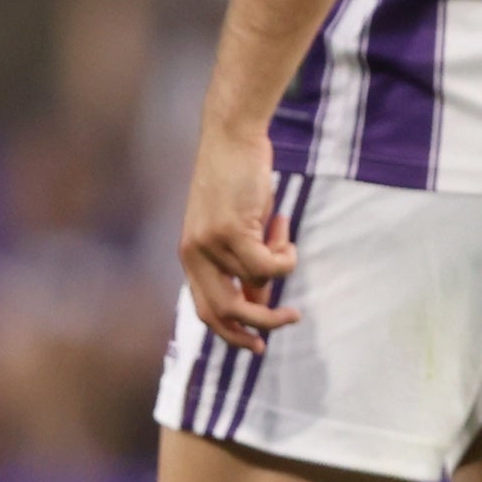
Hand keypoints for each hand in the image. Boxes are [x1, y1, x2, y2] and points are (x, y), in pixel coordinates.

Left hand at [179, 126, 301, 348]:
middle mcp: (193, 254)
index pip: (205, 310)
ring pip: (256, 281)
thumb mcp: (239, 228)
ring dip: (280, 261)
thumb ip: (243, 264)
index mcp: (190, 256)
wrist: (231, 136)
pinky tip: (281, 225)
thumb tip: (259, 300)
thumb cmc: (238, 179)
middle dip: (260, 324)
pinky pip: (269, 265)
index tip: (257, 345)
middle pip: (224, 311)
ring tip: (282, 230)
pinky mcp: (231, 232)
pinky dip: (285, 254)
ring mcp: (210, 244)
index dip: (231, 334)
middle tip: (291, 318)